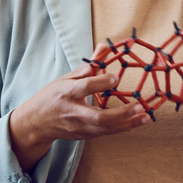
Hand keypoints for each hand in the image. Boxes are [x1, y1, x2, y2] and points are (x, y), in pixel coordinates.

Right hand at [7, 49, 151, 169]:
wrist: (35, 123)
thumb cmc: (52, 97)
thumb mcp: (66, 78)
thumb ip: (89, 66)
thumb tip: (105, 46)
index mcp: (66, 93)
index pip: (84, 87)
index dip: (100, 82)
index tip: (116, 77)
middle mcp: (73, 112)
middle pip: (98, 117)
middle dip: (121, 113)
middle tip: (139, 105)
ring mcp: (79, 127)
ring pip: (105, 129)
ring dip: (128, 123)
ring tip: (146, 116)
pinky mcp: (84, 136)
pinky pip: (106, 133)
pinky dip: (123, 128)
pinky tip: (137, 122)